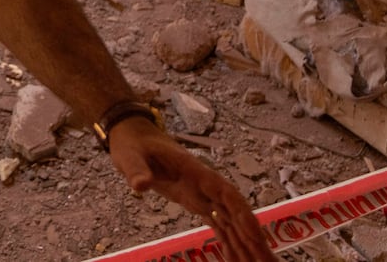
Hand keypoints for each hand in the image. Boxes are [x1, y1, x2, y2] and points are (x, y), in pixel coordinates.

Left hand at [109, 118, 276, 260]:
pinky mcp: (196, 203)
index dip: (243, 215)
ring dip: (247, 245)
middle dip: (253, 238)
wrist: (133, 136)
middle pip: (236, 213)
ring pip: (232, 223)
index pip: (227, 194)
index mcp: (196, 172)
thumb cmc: (133, 144)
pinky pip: (219, 226)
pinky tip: (239, 260)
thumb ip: (137, 170)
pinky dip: (230, 243)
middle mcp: (206, 185)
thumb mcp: (130, 156)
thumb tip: (140, 186)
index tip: (256, 235)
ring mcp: (203, 195)